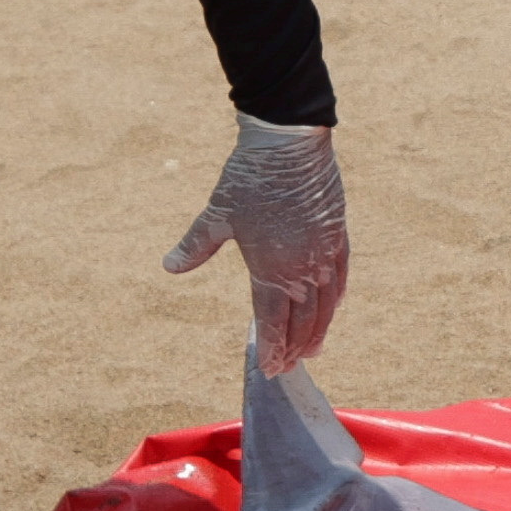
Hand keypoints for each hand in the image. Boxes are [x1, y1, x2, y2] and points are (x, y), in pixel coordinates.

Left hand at [163, 114, 347, 370]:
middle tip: (287, 367)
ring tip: (312, 350)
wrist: (289, 143)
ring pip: (326, 305)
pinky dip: (336, 299)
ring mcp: (325, 253)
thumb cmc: (249, 178)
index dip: (272, 348)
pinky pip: (341, 277)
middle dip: (294, 348)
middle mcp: (303, 269)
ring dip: (318, 331)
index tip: (270, 368)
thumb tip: (169, 266)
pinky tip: (332, 308)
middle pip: (302, 321)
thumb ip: (196, 245)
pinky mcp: (339, 235)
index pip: (273, 322)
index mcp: (271, 269)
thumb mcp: (217, 213)